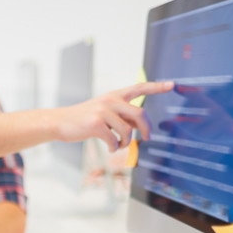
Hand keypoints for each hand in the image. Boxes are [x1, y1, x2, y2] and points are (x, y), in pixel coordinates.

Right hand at [53, 81, 173, 151]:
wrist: (60, 122)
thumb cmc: (84, 119)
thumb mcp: (104, 111)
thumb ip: (121, 114)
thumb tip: (139, 126)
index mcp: (114, 95)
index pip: (139, 87)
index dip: (156, 86)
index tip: (171, 84)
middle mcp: (110, 100)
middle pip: (140, 113)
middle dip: (147, 128)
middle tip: (147, 137)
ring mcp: (103, 111)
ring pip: (128, 130)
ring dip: (126, 142)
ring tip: (119, 145)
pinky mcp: (96, 124)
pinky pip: (114, 140)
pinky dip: (114, 147)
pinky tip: (109, 147)